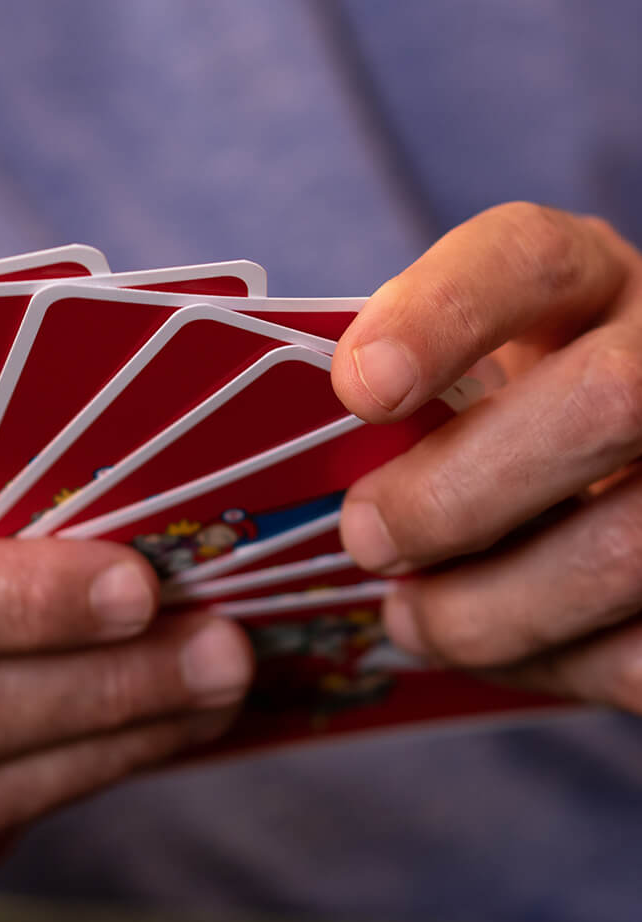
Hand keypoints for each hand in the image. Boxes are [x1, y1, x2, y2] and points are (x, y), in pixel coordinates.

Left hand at [332, 201, 641, 707]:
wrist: (630, 463)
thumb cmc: (519, 419)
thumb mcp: (470, 374)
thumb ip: (411, 398)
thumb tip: (312, 476)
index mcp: (586, 282)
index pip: (527, 257)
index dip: (439, 317)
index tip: (359, 388)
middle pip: (600, 403)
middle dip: (453, 498)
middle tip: (366, 539)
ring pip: (627, 547)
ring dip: (490, 610)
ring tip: (413, 620)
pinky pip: (639, 649)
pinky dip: (552, 664)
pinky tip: (503, 648)